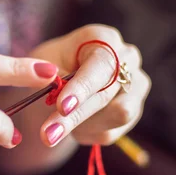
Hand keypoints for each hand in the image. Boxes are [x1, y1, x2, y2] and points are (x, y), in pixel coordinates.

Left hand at [31, 24, 150, 146]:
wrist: (58, 89)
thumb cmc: (48, 71)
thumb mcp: (40, 68)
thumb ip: (48, 75)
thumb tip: (53, 83)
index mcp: (104, 39)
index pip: (101, 64)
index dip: (83, 87)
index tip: (61, 107)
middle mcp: (128, 59)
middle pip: (108, 93)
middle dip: (75, 116)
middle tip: (48, 135)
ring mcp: (135, 86)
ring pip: (117, 115)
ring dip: (81, 126)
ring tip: (57, 126)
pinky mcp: (134, 111)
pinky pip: (110, 132)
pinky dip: (85, 133)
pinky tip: (74, 125)